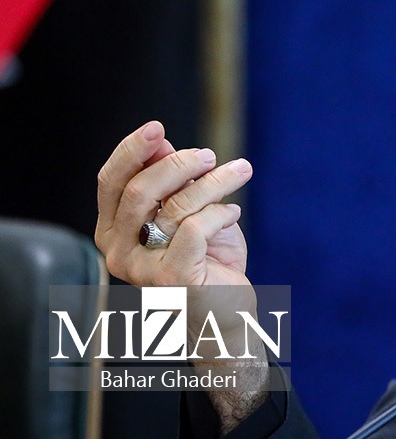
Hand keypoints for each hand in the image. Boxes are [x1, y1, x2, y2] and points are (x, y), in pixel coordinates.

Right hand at [95, 120, 252, 289]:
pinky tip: (234, 213)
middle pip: (139, 191)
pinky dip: (220, 213)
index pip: (111, 182)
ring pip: (175, 207)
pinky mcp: (172, 278)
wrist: (226, 311)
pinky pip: (196, 228)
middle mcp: (117, 251)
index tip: (157, 127)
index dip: (131, 151)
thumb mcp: (187, 213)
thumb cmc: (206, 259)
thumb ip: (171, 183)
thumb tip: (160, 142)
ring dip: (214, 181)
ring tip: (240, 170)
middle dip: (177, 164)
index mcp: (112, 231)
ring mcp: (142, 268)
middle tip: (208, 155)